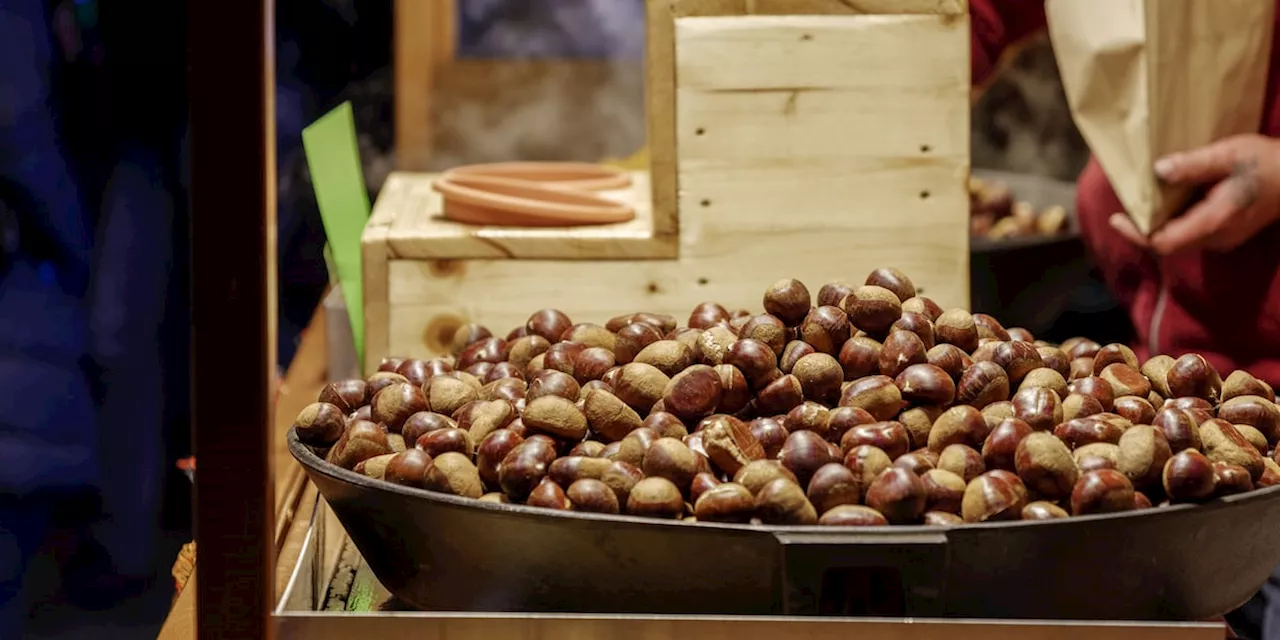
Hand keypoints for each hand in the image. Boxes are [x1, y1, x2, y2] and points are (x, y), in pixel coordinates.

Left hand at [1108, 134, 1279, 254]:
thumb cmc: (1266, 163)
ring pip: (1178, 242)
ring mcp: (1222, 240)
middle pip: (1167, 245)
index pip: (1164, 242)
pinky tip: (1166, 203)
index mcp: (1213, 222)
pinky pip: (1190, 235)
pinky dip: (1173, 223)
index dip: (1136, 235)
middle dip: (1142, 230)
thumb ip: (1194, 164)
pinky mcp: (1225, 234)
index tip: (1116, 219)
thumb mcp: (1230, 154)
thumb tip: (1159, 170)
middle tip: (1124, 209)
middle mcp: (1216, 238)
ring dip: (1157, 227)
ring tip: (1139, 204)